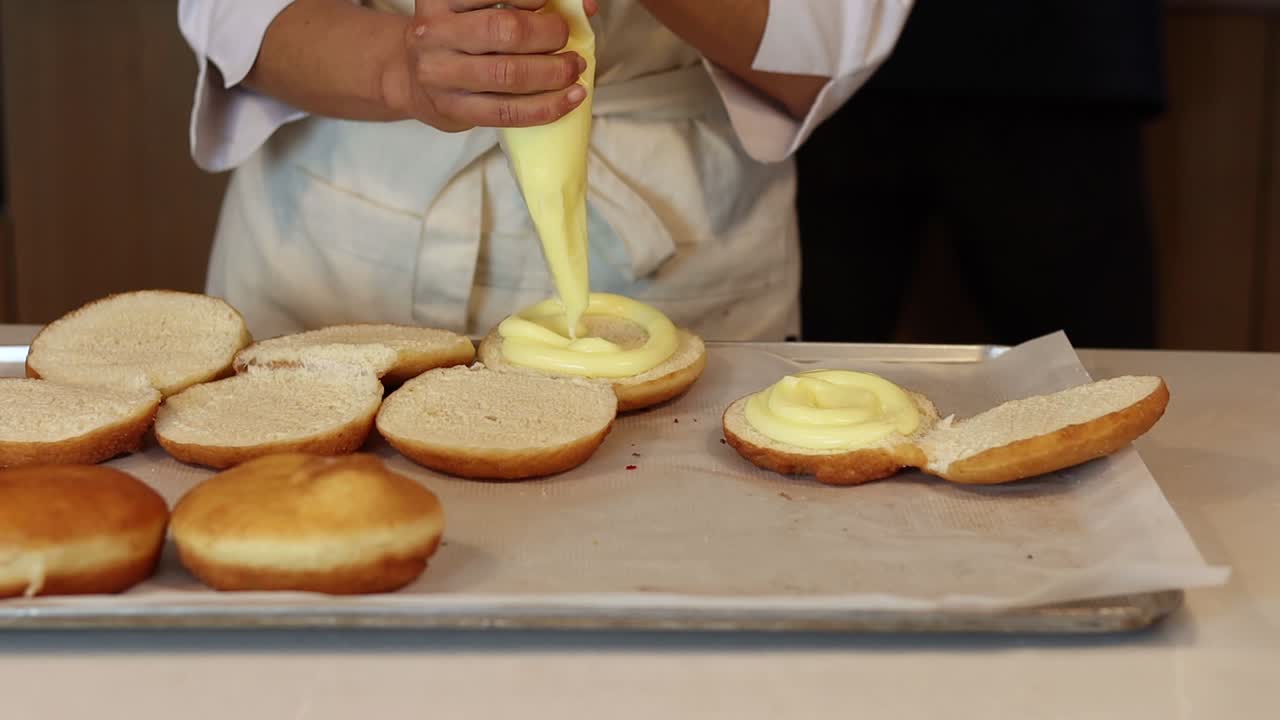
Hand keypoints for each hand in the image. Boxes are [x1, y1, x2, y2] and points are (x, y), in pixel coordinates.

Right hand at [384, 0, 596, 131]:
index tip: (551, 3)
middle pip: (507, 31)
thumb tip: (585, 7)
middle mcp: (435, 32)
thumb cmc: (459, 35)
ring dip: (554, 72)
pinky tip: (571, 97)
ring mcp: (440, 74)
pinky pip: (510, 111)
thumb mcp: (476, 8)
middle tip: (566, 38)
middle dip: (550, 34)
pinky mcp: (453, 110)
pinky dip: (548, 105)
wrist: (410, 75)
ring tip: (574, 68)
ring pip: (510, 74)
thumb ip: (522, 4)